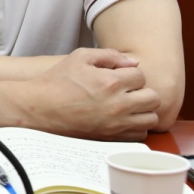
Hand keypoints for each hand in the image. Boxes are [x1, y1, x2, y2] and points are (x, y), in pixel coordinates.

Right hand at [24, 48, 159, 139]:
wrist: (40, 108)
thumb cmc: (58, 81)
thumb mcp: (79, 57)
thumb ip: (109, 55)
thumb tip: (134, 62)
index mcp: (111, 82)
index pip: (141, 75)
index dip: (130, 73)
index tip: (117, 76)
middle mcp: (118, 104)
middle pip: (153, 98)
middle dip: (142, 91)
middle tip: (127, 91)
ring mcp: (116, 124)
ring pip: (151, 118)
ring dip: (143, 110)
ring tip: (127, 105)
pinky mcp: (112, 137)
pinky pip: (140, 134)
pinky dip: (136, 126)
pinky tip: (122, 119)